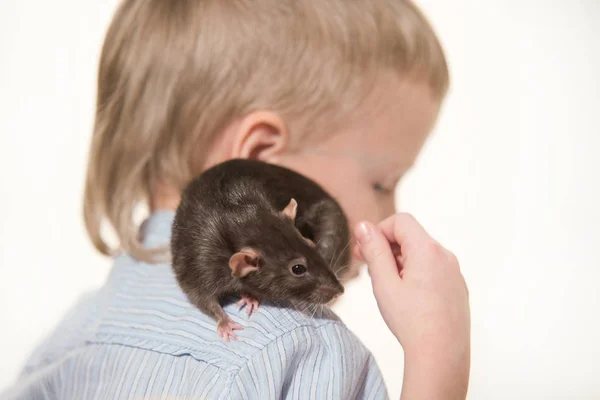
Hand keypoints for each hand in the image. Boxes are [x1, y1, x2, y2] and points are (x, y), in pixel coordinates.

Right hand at [354, 213, 469, 399]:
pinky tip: (406, 299)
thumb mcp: (384, 282)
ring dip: (400, 262)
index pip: (401, 221)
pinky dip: (416, 274)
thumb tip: (364, 226)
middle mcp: (445, 256)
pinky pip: (433, 270)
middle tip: (368, 269)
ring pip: (421, 254)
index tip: (365, 251)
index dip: (379, 231)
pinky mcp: (457, 288)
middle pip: (412, 236)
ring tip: (387, 288)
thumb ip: (373, 250)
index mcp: (428, 250)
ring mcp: (454, 273)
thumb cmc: (412, 321)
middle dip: (387, 248)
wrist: (441, 356)